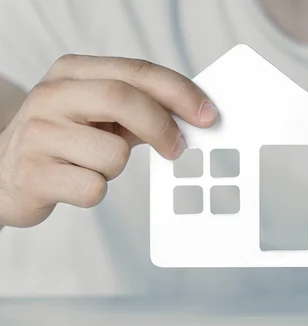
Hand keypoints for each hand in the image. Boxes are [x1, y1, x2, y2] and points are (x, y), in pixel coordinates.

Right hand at [0, 54, 218, 227]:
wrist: (3, 175)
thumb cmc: (64, 142)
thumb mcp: (98, 114)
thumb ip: (141, 109)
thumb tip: (194, 117)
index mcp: (73, 72)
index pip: (137, 72)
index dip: (180, 92)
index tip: (208, 114)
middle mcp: (53, 95)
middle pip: (125, 100)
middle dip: (162, 127)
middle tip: (177, 148)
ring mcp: (39, 134)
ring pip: (114, 154)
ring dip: (115, 168)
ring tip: (91, 165)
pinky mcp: (34, 173)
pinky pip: (94, 188)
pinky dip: (95, 191)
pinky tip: (75, 183)